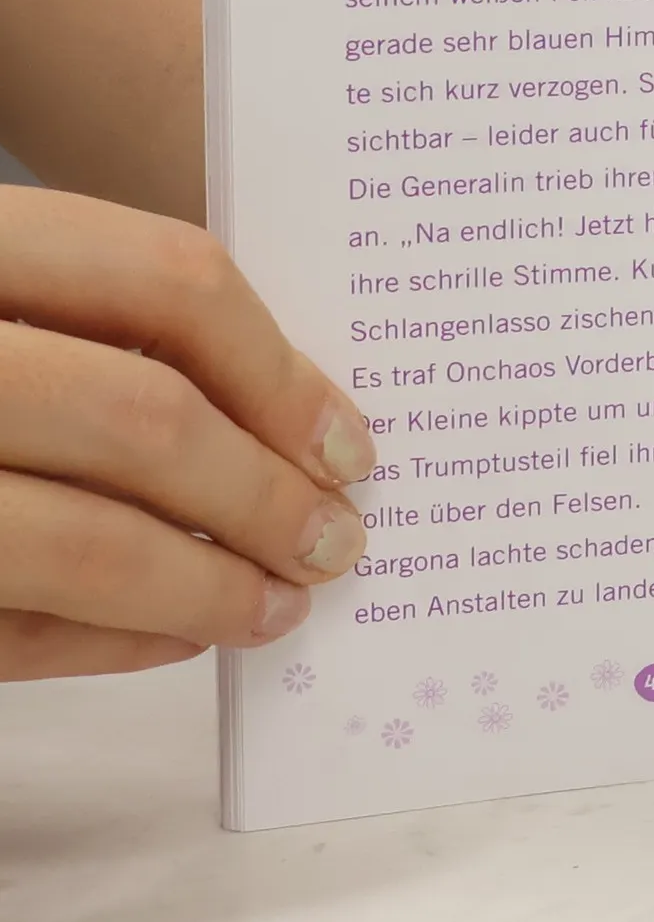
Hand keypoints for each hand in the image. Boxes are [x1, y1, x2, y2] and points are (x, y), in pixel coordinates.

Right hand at [0, 188, 374, 677]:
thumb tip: (290, 426)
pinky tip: (175, 636)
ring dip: (205, 587)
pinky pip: (2, 629)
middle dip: (265, 493)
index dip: (281, 369)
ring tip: (279, 605)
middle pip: (141, 415)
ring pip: (76, 540)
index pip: (165, 279)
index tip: (351, 441)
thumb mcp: (7, 296)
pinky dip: (108, 641)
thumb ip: (99, 332)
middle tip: (338, 540)